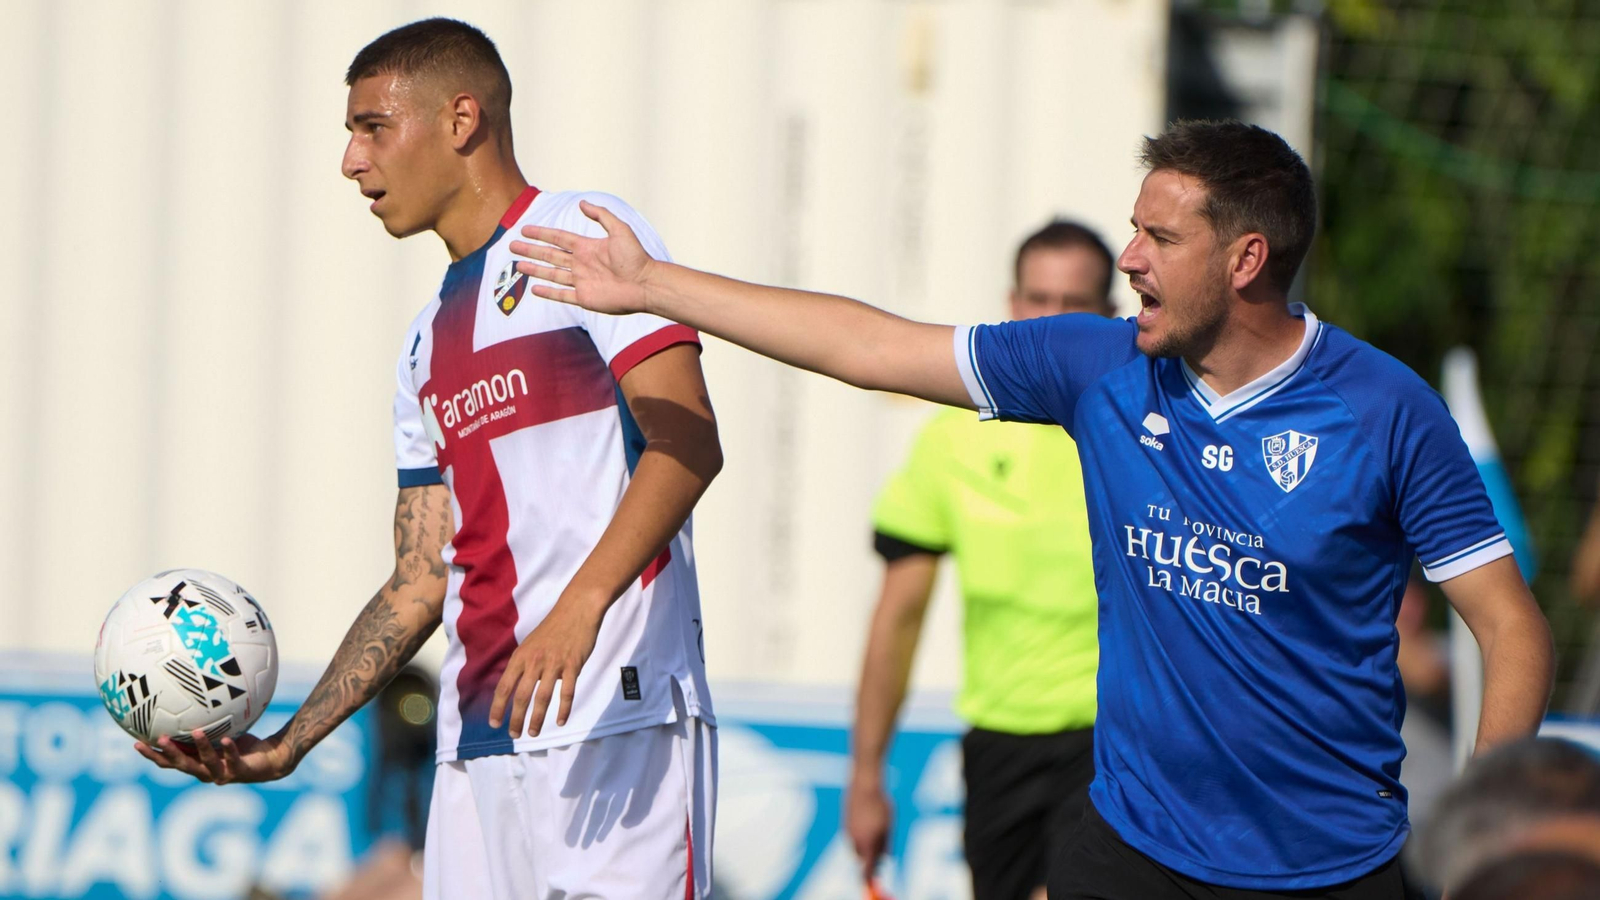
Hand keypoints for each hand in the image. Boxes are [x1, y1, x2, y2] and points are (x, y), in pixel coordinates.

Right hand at [134, 728, 294, 784]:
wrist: (270, 760)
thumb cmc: (240, 744)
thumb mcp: (219, 731)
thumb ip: (202, 723)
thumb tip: (189, 697)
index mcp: (196, 762)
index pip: (168, 761)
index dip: (152, 754)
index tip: (135, 742)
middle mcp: (205, 771)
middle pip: (181, 765)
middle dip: (169, 753)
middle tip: (158, 739)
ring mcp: (222, 774)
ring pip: (206, 763)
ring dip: (201, 748)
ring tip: (197, 732)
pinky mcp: (239, 772)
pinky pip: (233, 760)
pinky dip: (229, 750)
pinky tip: (227, 740)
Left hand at [488, 593, 604, 737]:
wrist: (576, 609)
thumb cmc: (553, 628)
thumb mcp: (530, 644)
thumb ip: (523, 665)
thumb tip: (515, 687)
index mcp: (521, 657)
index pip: (504, 687)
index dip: (498, 707)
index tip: (494, 724)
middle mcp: (535, 661)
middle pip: (521, 696)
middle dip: (515, 719)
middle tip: (514, 735)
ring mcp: (554, 663)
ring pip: (542, 697)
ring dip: (537, 719)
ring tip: (533, 733)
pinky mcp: (573, 665)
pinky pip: (567, 692)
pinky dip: (564, 709)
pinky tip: (561, 721)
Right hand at [510, 200, 655, 315]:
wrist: (645, 284)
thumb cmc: (636, 257)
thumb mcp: (620, 230)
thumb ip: (601, 215)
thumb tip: (581, 203)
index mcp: (587, 247)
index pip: (558, 238)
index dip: (541, 233)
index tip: (525, 229)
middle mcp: (582, 264)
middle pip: (550, 255)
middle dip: (531, 251)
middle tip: (512, 246)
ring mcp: (582, 282)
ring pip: (552, 274)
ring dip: (535, 270)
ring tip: (517, 266)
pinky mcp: (585, 298)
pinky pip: (562, 295)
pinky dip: (548, 292)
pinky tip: (534, 289)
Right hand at [845, 771, 893, 881]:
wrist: (864, 783)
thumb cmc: (880, 804)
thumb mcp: (889, 826)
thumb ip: (886, 845)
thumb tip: (886, 859)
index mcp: (868, 844)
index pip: (866, 870)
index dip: (869, 879)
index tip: (874, 883)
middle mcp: (855, 841)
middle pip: (862, 859)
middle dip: (870, 861)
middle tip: (881, 859)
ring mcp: (848, 831)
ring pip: (857, 847)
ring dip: (866, 847)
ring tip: (878, 831)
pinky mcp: (844, 822)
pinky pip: (852, 836)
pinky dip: (860, 836)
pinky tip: (869, 822)